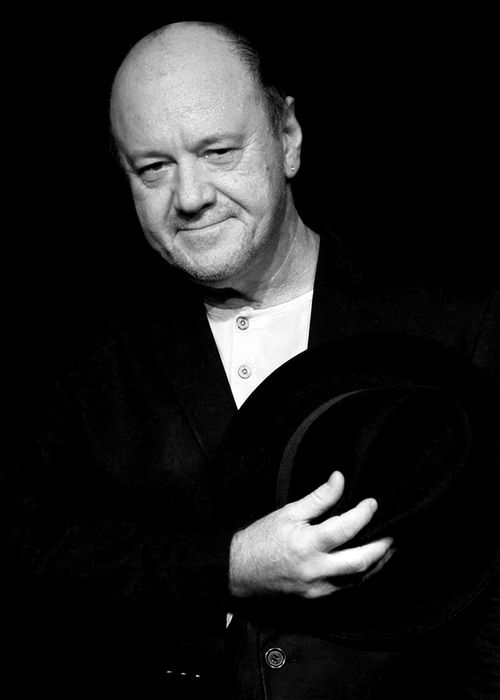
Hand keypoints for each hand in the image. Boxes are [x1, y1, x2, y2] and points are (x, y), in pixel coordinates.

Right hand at [229, 471, 392, 598]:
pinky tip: (365, 563)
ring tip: (387, 548)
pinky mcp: (315, 597)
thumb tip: (340, 479)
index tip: (373, 503)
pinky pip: (345, 588)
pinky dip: (358, 575)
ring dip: (376, 564)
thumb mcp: (289, 512)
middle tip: (394, 534)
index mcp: (308, 544)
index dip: (363, 514)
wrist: (239, 571)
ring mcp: (317, 587)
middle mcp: (316, 569)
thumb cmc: (262, 538)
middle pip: (361, 561)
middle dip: (382, 547)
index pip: (346, 529)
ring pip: (357, 579)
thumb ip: (318, 498)